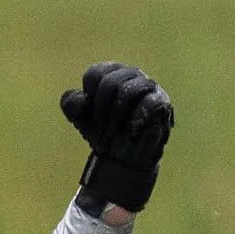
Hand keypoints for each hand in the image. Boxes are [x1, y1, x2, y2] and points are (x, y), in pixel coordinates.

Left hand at [61, 61, 172, 214]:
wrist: (123, 159)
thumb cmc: (104, 133)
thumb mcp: (82, 119)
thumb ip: (72, 104)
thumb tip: (80, 99)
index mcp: (111, 74)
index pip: (95, 74)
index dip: (89, 98)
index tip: (93, 115)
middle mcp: (132, 75)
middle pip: (110, 82)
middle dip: (101, 109)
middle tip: (104, 126)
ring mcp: (149, 87)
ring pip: (130, 90)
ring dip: (117, 117)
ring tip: (116, 130)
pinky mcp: (162, 103)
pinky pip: (148, 104)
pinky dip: (134, 122)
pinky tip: (130, 133)